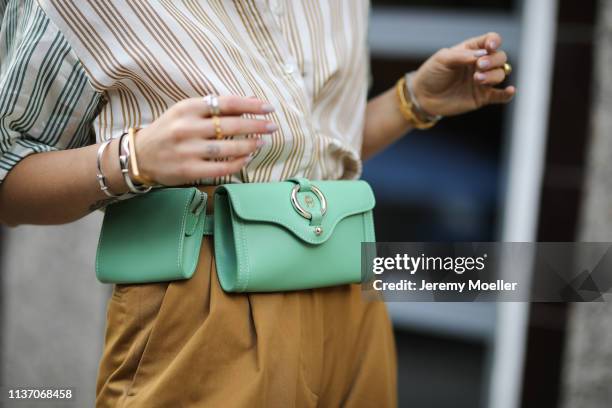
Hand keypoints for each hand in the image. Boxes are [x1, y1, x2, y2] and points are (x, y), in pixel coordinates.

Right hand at [135, 96, 276, 185]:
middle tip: (272, 126)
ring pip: (227, 148)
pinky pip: (221, 167)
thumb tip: (251, 100)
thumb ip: (216, 107)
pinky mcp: (188, 170)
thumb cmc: (169, 130)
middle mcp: (187, 127)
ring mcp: (187, 150)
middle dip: (256, 126)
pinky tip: (247, 158)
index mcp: (187, 108)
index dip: (251, 105)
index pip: (226, 103)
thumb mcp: (187, 112)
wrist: (140, 156)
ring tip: (262, 142)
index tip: (268, 108)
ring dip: (250, 145)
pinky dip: (238, 163)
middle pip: (230, 125)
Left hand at [412, 32, 515, 116]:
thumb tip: (482, 55)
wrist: (423, 96)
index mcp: (472, 50)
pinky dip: (508, 93)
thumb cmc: (432, 74)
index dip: (494, 41)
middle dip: (494, 60)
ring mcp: (482, 81)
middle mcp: (480, 64)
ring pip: (501, 74)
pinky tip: (511, 90)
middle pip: (500, 57)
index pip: (490, 41)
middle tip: (479, 66)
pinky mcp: (482, 97)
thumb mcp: (442, 59)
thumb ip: (462, 55)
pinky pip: (500, 95)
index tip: (490, 46)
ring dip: (494, 75)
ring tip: (478, 79)